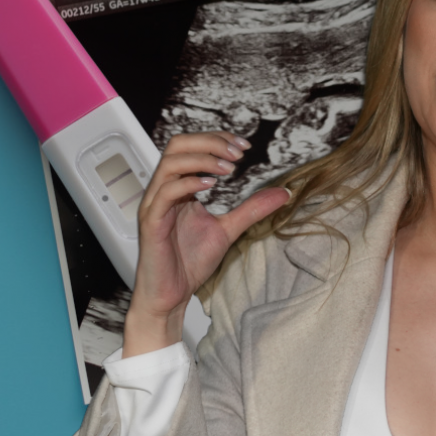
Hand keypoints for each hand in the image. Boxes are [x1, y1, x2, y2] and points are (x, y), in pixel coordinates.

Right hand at [123, 132, 290, 356]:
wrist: (170, 295)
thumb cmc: (189, 262)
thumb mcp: (228, 229)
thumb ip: (252, 209)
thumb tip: (283, 193)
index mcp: (178, 187)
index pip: (191, 146)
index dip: (217, 139)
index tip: (245, 145)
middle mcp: (163, 190)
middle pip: (177, 145)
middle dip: (210, 142)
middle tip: (238, 152)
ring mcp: (155, 205)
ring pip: (169, 163)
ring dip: (202, 159)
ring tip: (229, 168)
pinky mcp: (151, 223)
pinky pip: (165, 193)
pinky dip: (189, 183)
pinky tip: (211, 185)